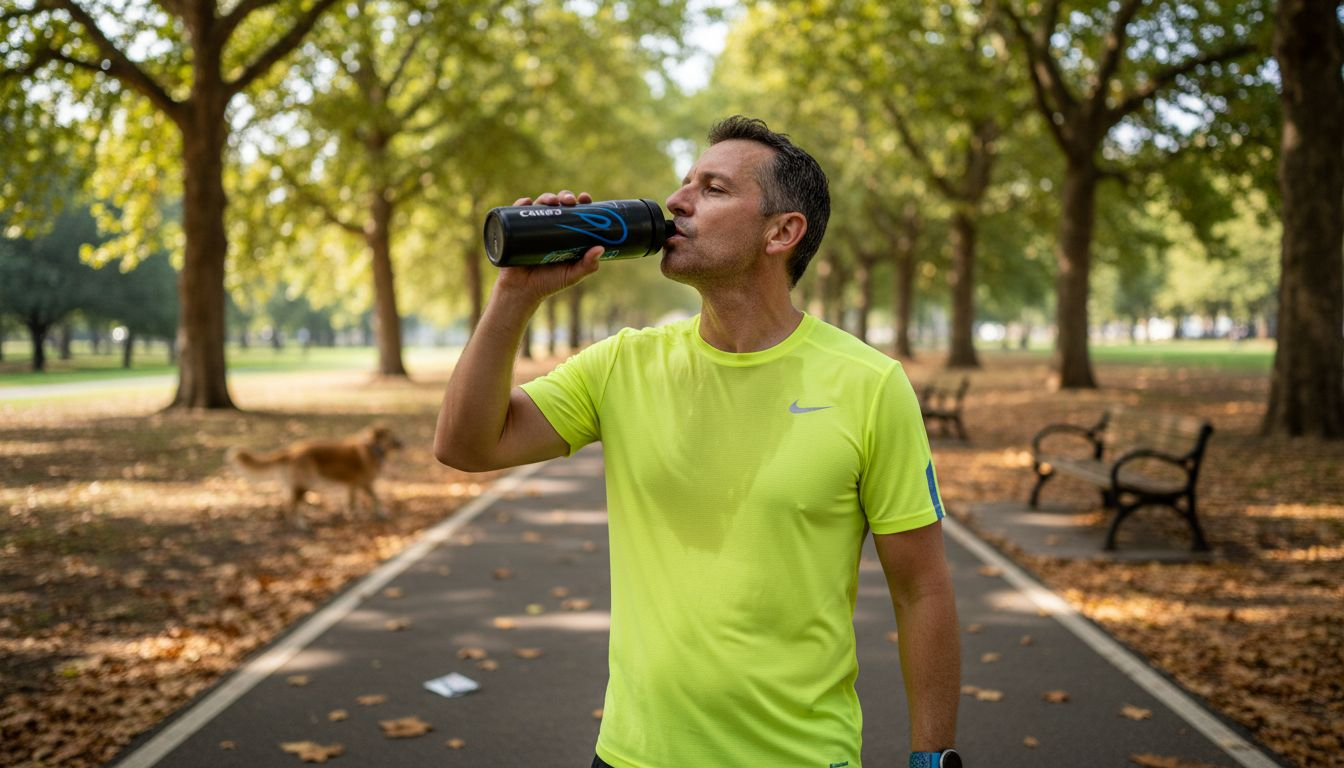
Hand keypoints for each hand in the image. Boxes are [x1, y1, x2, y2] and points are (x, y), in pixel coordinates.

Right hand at [493, 189, 602, 304]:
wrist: (522, 291)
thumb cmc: (549, 283)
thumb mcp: (572, 275)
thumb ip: (587, 266)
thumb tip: (600, 248)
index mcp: (566, 233)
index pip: (575, 212)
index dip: (581, 202)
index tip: (585, 198)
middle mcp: (550, 227)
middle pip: (559, 204)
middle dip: (565, 196)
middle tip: (569, 201)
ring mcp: (532, 227)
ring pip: (540, 205)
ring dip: (547, 197)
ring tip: (551, 201)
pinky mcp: (515, 230)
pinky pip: (517, 213)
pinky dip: (521, 204)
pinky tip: (527, 202)